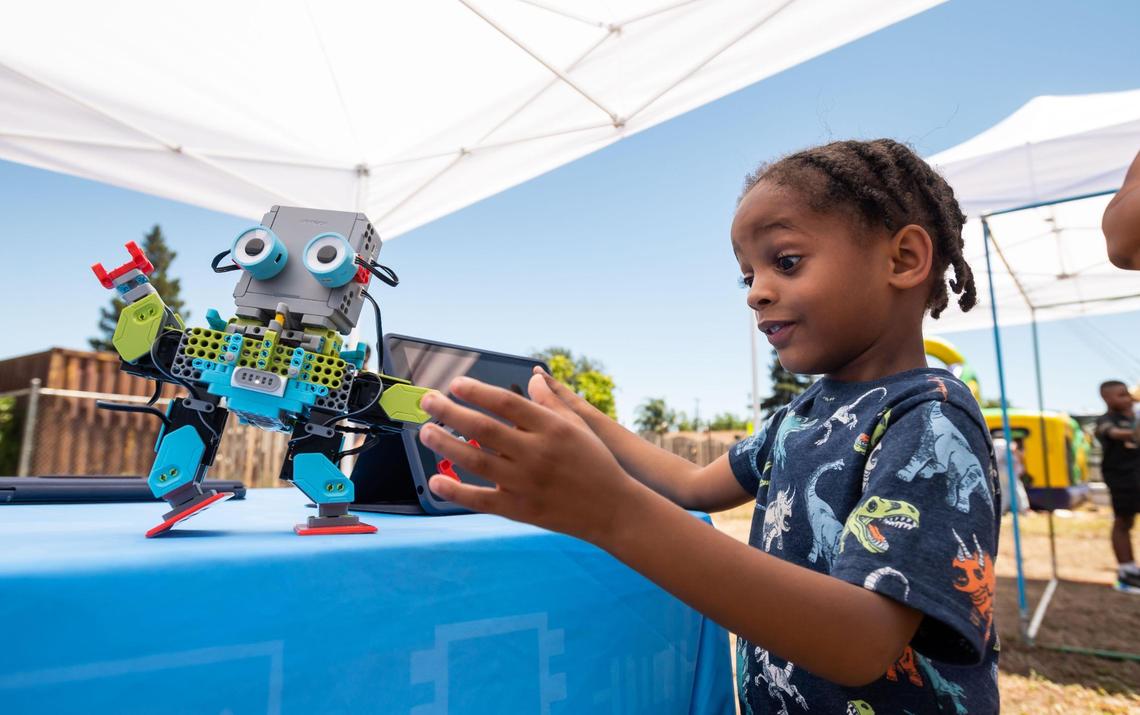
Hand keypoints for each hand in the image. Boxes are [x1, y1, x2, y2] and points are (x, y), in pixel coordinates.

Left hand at [418, 374, 640, 541]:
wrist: (612, 509)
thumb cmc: (596, 463)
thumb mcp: (580, 426)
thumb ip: (552, 401)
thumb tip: (533, 376)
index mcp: (552, 428)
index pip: (506, 402)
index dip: (477, 391)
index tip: (455, 384)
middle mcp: (536, 453)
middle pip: (484, 427)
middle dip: (450, 411)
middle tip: (428, 400)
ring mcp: (526, 483)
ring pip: (476, 460)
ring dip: (445, 444)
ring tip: (425, 431)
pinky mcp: (520, 509)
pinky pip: (481, 499)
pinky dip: (456, 491)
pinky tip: (436, 481)